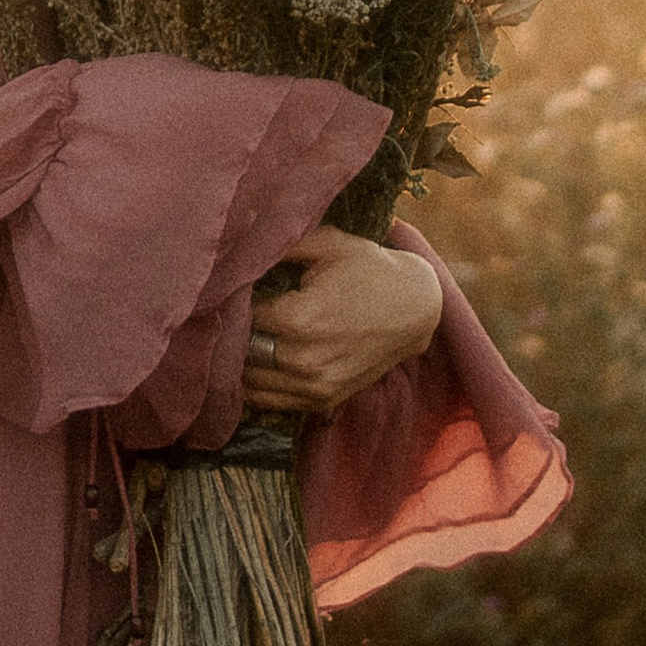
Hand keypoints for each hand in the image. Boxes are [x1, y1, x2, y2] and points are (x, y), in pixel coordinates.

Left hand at [238, 227, 442, 421]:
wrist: (415, 307)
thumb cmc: (369, 269)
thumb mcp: (327, 244)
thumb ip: (280, 245)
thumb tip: (241, 248)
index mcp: (298, 320)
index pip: (240, 317)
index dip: (232, 301)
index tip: (230, 289)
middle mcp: (302, 361)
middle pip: (241, 354)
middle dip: (232, 335)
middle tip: (229, 316)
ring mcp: (314, 387)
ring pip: (251, 384)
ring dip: (240, 363)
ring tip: (240, 339)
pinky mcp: (323, 402)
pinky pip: (272, 402)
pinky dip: (258, 385)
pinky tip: (257, 362)